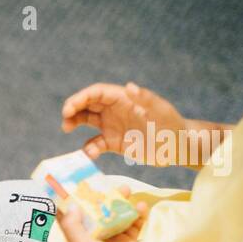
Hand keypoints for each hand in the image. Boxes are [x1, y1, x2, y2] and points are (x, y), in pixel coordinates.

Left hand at [56, 190, 148, 241]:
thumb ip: (72, 226)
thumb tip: (70, 205)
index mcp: (81, 236)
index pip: (73, 215)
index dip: (74, 200)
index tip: (77, 184)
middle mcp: (95, 235)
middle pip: (99, 211)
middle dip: (105, 197)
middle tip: (114, 185)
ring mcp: (112, 238)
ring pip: (117, 215)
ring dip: (123, 202)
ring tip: (129, 191)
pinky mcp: (127, 241)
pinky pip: (133, 224)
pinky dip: (138, 215)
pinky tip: (142, 207)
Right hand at [61, 82, 188, 165]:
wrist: (177, 147)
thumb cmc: (172, 125)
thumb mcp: (161, 111)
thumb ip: (146, 98)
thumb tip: (129, 86)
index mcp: (123, 99)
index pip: (97, 93)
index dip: (81, 98)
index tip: (69, 108)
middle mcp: (114, 110)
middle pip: (87, 105)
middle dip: (73, 109)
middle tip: (65, 121)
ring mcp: (112, 127)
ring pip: (86, 121)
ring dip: (74, 123)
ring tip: (67, 129)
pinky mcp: (113, 143)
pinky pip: (95, 144)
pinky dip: (88, 149)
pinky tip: (87, 155)